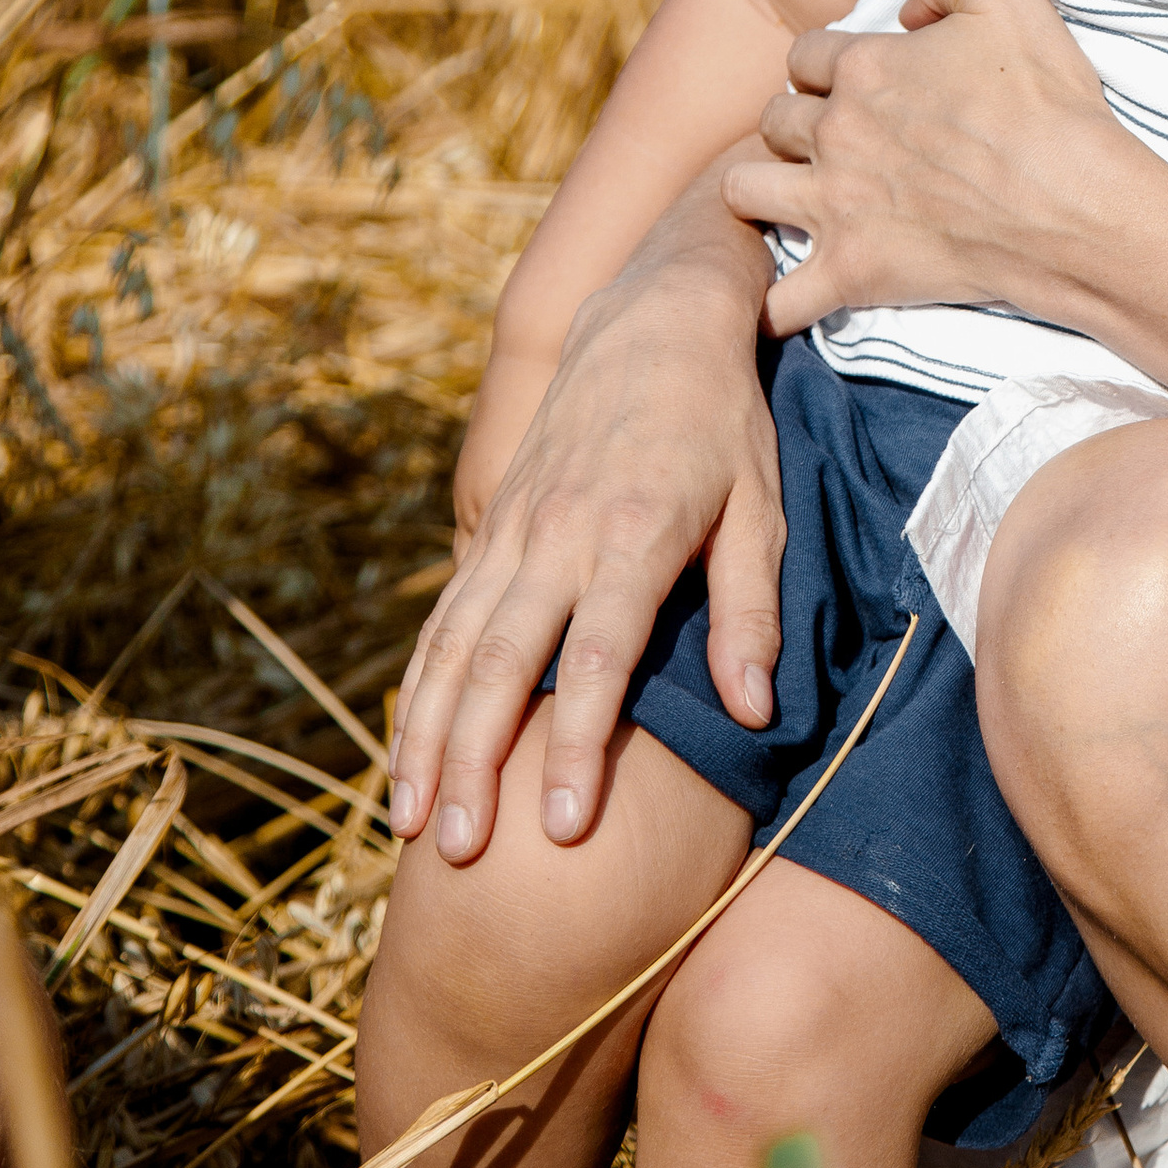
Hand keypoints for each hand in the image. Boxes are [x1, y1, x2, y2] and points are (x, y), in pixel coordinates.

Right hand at [390, 193, 781, 862]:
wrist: (654, 318)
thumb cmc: (724, 422)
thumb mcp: (763, 505)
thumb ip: (751, 610)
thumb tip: (751, 710)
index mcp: (635, 532)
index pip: (599, 658)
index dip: (575, 746)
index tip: (561, 829)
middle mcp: (559, 534)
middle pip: (503, 662)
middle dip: (474, 761)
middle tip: (458, 850)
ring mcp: (514, 528)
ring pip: (454, 646)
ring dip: (428, 737)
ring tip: (411, 825)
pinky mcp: (491, 525)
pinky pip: (441, 620)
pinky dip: (417, 690)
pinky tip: (404, 755)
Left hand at [725, 0, 1123, 337]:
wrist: (1074, 203)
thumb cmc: (1048, 104)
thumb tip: (907, 6)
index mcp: (864, 68)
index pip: (804, 55)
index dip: (825, 65)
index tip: (851, 83)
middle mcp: (835, 133)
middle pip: (772, 120)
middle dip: (791, 124)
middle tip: (831, 140)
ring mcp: (835, 206)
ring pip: (743, 191)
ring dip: (757, 191)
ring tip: (789, 200)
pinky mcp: (852, 270)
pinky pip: (783, 300)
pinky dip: (775, 305)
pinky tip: (784, 302)